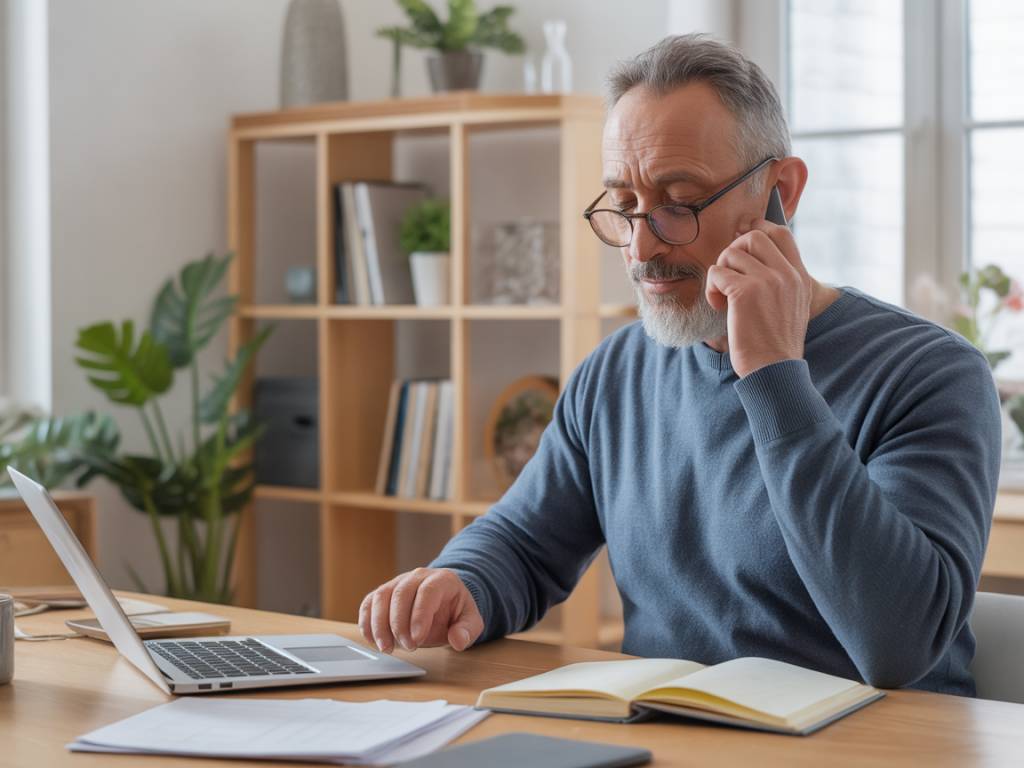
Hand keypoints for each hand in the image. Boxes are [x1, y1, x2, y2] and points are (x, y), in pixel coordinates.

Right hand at [358, 567, 483, 653]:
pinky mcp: (384, 593)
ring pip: (381, 596)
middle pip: (401, 593)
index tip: (417, 639)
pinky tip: (372, 640)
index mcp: (441, 580)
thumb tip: (458, 640)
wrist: (444, 600)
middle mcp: (417, 576)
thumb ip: (468, 630)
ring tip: (386, 648)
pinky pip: (369, 603)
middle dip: (399, 624)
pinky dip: (366, 621)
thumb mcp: (471, 621)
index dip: (419, 615)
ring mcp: (398, 582)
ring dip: (379, 624)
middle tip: (407, 647)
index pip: (427, 592)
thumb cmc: (455, 611)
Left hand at [705, 219, 813, 377]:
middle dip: (733, 252)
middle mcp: (786, 274)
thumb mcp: (792, 307)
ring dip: (720, 273)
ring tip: (724, 298)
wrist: (774, 370)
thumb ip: (781, 282)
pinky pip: (716, 273)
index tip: (741, 243)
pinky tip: (719, 307)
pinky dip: (712, 289)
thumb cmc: (775, 344)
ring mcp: (767, 280)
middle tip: (728, 278)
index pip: (781, 234)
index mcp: (799, 276)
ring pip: (731, 253)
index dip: (757, 230)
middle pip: (752, 237)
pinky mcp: (745, 292)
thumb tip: (753, 259)